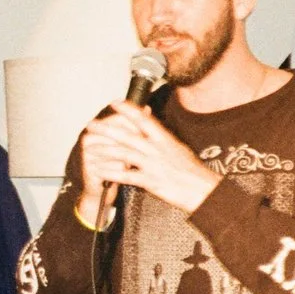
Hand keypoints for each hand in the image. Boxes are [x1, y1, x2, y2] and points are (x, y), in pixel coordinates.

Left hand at [79, 101, 220, 215]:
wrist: (205, 190)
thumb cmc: (193, 171)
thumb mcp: (179, 148)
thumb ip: (163, 139)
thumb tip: (154, 128)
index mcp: (165, 139)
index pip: (144, 119)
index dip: (128, 109)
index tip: (115, 103)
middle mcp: (157, 149)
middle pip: (127, 135)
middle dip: (106, 129)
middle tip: (91, 125)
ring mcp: (153, 164)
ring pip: (123, 153)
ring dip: (103, 150)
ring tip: (89, 148)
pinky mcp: (151, 181)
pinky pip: (126, 175)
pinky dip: (110, 173)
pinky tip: (99, 171)